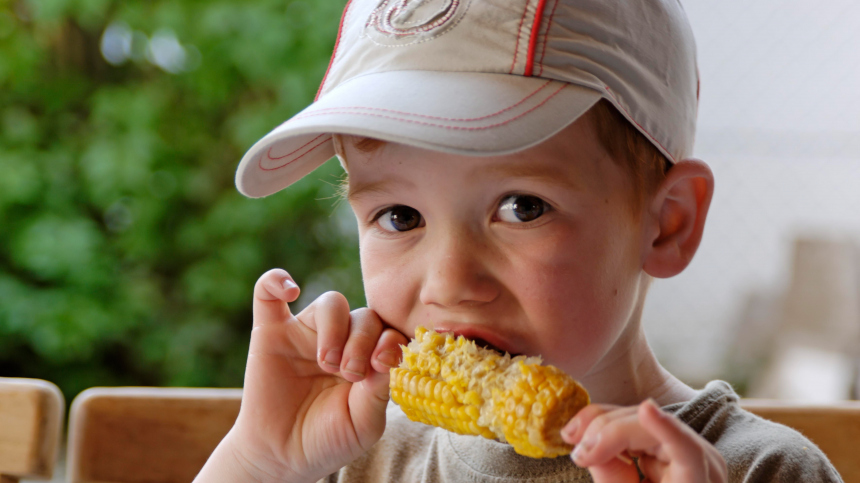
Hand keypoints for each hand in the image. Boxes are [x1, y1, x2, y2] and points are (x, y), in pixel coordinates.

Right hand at [198, 269, 406, 482]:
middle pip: (364, 315)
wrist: (282, 456)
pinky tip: (290, 290)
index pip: (389, 332)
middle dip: (362, 342)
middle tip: (349, 374)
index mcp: (369, 358)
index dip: (391, 340)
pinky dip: (277, 281)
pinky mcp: (270, 331)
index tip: (383, 364)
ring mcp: (306, 333)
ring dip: (335, 328)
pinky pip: (268, 293)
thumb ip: (379, 390)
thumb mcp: (364, 422)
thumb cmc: (328, 440)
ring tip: (327, 362)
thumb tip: (391, 355)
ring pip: (331, 303)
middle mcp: (342, 339)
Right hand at [561, 399, 726, 482]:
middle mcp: (697, 460)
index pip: (688, 450)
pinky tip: (583, 436)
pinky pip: (634, 426)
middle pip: (652, 429)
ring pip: (639, 419)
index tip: (645, 409)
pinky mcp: (665, 443)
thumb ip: (611, 479)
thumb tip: (589, 447)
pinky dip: (605, 429)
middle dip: (609, 431)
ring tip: (571, 438)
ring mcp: (682, 447)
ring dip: (600, 425)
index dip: (667, 428)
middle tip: (578, 453)